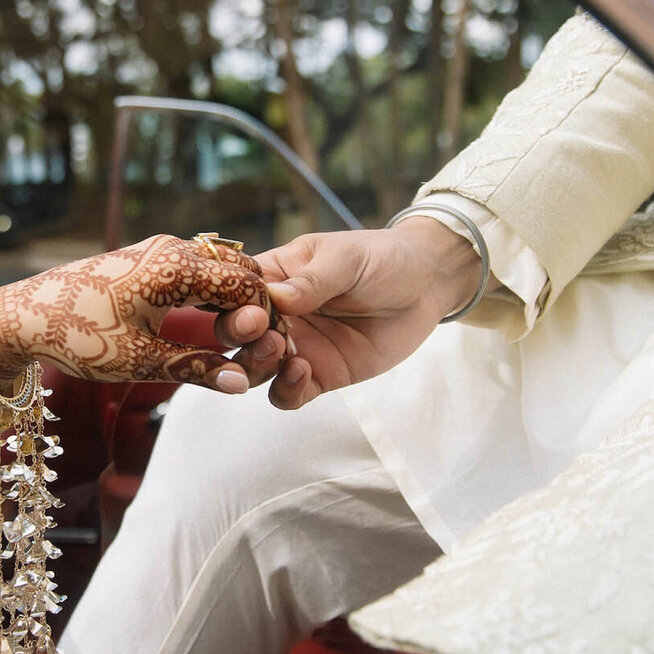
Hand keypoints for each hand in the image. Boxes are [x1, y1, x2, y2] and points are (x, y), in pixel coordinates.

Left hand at [0, 234, 283, 392]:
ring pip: (219, 266)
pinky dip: (211, 291)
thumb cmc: (77, 337)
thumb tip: (242, 383)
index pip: (247, 284)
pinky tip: (207, 324)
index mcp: (176, 268)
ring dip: (233, 298)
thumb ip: (196, 369)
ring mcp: (160, 249)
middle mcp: (173, 248)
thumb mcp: (139, 361)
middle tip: (254, 347)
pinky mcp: (148, 257)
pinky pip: (197, 267)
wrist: (22, 315)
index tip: (267, 351)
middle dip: (253, 305)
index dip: (264, 318)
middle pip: (239, 269)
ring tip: (233, 339)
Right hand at [225, 219, 484, 409]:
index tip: (246, 308)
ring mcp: (297, 347)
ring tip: (281, 351)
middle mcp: (277, 315)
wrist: (426, 286)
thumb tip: (275, 298)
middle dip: (236, 337)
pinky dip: (286, 389)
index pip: (232, 291)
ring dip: (256, 365)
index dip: (228, 302)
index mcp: (273, 277)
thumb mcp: (346, 259)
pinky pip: (288, 394)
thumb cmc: (381, 259)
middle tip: (261, 332)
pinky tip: (302, 372)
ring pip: (253, 369)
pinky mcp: (319, 375)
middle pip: (233, 335)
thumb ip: (312, 280)